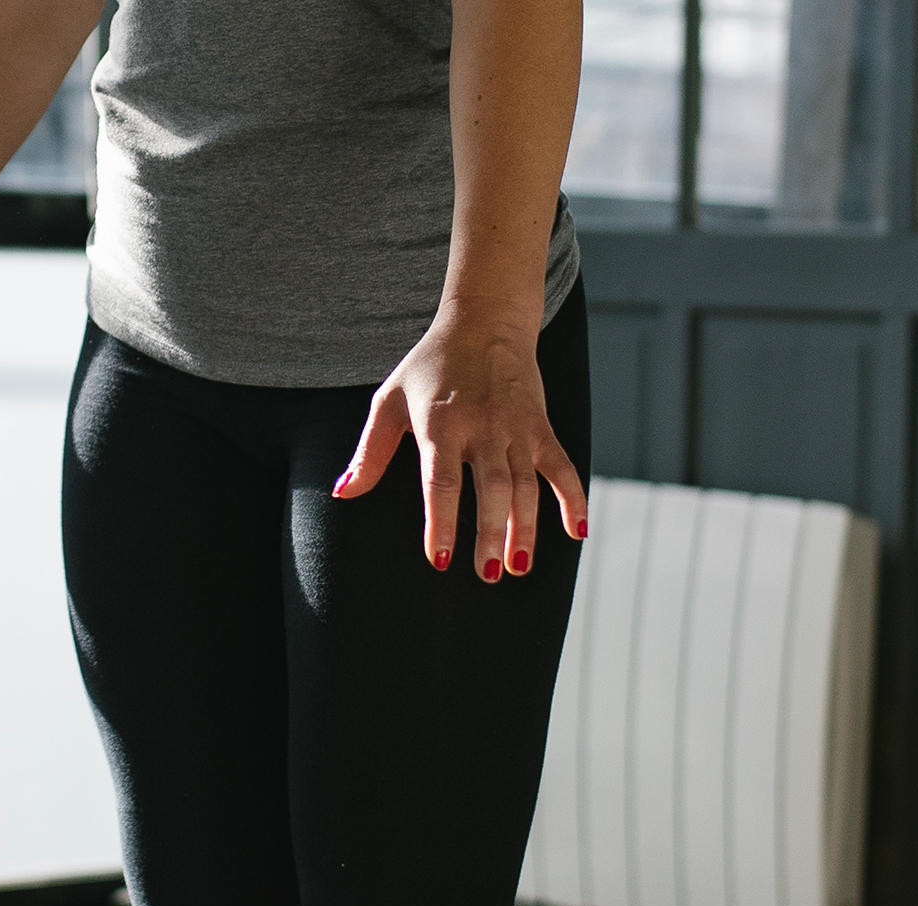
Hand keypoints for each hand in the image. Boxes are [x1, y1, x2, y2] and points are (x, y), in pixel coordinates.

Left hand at [333, 303, 586, 579]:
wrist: (487, 318)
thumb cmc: (431, 366)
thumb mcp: (390, 399)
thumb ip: (370, 452)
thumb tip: (342, 493)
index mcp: (442, 423)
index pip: (441, 481)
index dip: (441, 522)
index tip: (439, 560)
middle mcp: (483, 426)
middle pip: (491, 488)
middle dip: (491, 533)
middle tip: (486, 575)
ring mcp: (517, 428)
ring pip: (526, 485)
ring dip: (526, 528)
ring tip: (518, 568)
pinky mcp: (541, 427)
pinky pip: (561, 467)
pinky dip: (572, 498)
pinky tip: (575, 533)